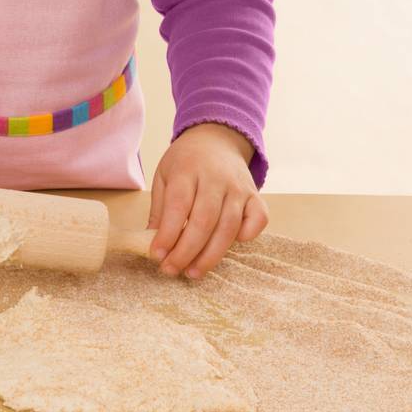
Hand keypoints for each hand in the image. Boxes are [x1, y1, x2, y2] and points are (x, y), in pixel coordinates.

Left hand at [147, 123, 268, 279]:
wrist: (217, 139)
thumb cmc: (186, 162)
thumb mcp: (164, 175)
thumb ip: (160, 209)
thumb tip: (153, 244)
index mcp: (188, 170)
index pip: (178, 205)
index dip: (168, 234)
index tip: (156, 255)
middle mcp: (216, 178)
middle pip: (204, 220)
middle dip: (186, 251)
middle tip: (172, 270)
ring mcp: (238, 187)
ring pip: (228, 227)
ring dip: (210, 255)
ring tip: (193, 272)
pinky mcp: (255, 196)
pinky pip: (258, 219)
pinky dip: (247, 235)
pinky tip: (229, 246)